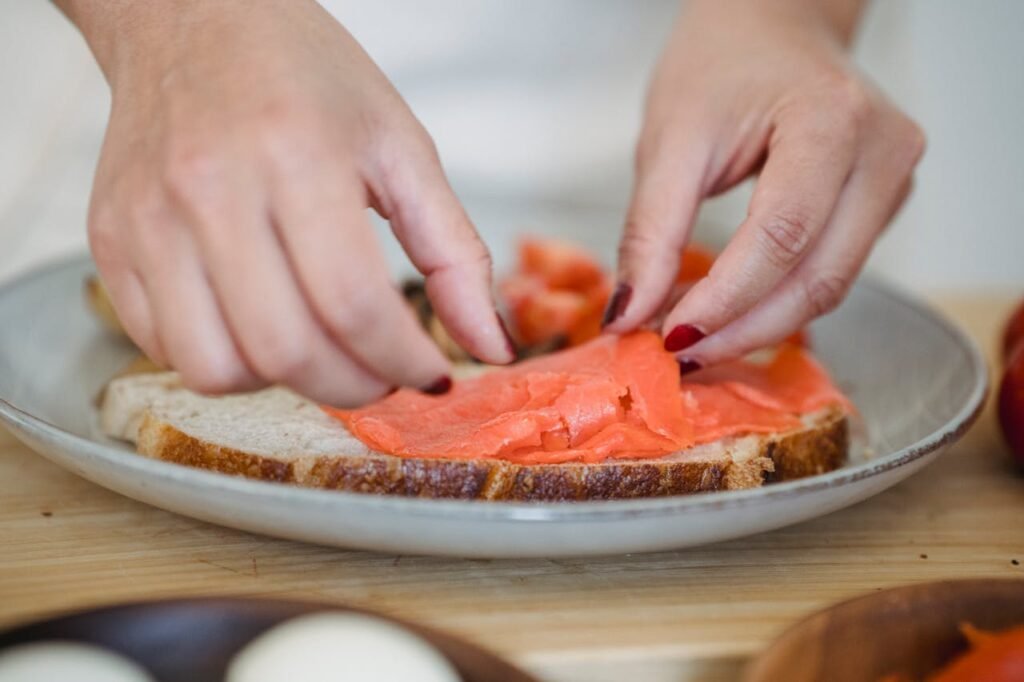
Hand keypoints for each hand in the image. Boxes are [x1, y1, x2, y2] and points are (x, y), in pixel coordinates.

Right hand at [72, 0, 513, 404]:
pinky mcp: (110, 242)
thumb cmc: (304, 77)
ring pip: (215, 369)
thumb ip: (455, 252)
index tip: (431, 373)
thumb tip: (492, 346)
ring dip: (285, 384)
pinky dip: (226, 362)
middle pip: (285, 350)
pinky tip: (260, 323)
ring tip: (319, 347)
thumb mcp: (401, 146)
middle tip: (383, 372)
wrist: (191, 19)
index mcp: (296, 156)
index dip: (404, 361)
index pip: (354, 303)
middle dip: (354, 387)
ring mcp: (147, 221)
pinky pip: (164, 348)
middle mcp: (209, 190)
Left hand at [604, 0, 924, 367]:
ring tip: (697, 340)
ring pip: (831, 285)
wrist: (771, 26)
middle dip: (742, 329)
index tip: (668, 335)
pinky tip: (732, 315)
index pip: (781, 235)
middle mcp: (883, 151)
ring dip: (760, 326)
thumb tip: (629, 317)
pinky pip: (834, 271)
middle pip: (818, 276)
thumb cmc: (720, 65)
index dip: (725, 299)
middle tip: (679, 354)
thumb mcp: (670, 141)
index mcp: (831, 120)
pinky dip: (780, 302)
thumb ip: (650, 233)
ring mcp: (894, 178)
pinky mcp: (884, 202)